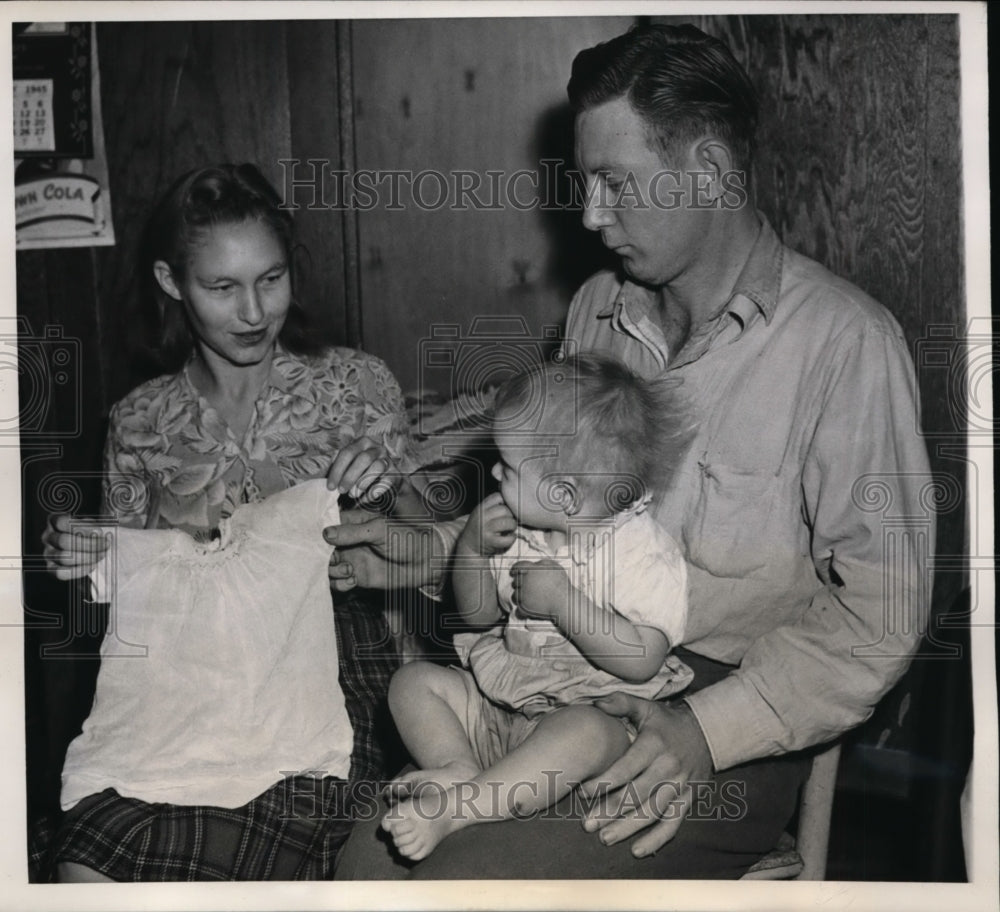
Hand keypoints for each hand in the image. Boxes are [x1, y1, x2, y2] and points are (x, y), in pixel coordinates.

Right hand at [42, 514, 110, 580]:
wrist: (88, 545)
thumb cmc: (89, 530)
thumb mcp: (90, 523)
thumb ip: (92, 526)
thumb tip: (96, 534)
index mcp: (54, 521)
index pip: (61, 522)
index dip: (82, 527)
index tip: (100, 532)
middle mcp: (48, 536)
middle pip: (64, 541)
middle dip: (89, 544)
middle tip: (105, 545)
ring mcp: (48, 553)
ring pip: (64, 558)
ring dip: (87, 557)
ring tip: (102, 555)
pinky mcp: (51, 568)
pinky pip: (61, 573)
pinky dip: (79, 571)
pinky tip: (92, 566)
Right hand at [325, 509, 438, 591]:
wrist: (423, 563)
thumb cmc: (405, 538)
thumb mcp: (379, 530)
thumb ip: (353, 532)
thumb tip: (325, 533)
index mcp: (352, 522)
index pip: (326, 523)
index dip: (316, 531)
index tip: (308, 538)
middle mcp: (347, 540)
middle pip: (321, 547)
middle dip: (319, 555)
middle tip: (332, 558)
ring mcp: (350, 558)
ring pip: (326, 566)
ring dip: (331, 570)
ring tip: (348, 569)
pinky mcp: (355, 576)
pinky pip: (337, 582)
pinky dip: (339, 583)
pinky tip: (352, 580)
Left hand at [326, 436, 396, 504]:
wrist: (386, 480)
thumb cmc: (361, 473)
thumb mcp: (348, 467)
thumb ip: (337, 469)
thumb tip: (323, 480)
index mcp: (361, 443)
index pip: (347, 453)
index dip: (337, 470)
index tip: (331, 487)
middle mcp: (376, 448)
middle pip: (364, 458)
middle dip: (350, 477)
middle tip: (342, 491)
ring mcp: (388, 459)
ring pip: (377, 467)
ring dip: (363, 482)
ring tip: (353, 494)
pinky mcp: (395, 473)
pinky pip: (386, 481)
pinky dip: (373, 492)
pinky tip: (364, 499)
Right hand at [456, 493, 515, 555]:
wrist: (469, 545)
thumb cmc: (478, 527)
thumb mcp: (480, 513)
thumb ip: (492, 505)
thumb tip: (511, 501)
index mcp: (480, 508)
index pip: (498, 496)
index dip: (506, 502)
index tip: (506, 508)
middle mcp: (482, 517)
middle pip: (505, 510)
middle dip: (511, 515)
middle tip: (510, 520)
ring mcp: (486, 530)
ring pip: (508, 522)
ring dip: (513, 525)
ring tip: (510, 528)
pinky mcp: (491, 542)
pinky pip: (508, 538)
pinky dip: (512, 538)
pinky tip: (509, 537)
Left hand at [509, 559, 569, 623]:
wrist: (564, 602)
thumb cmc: (561, 584)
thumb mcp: (554, 567)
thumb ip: (543, 563)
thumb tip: (536, 563)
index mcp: (530, 570)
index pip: (517, 567)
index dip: (514, 570)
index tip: (513, 573)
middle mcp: (523, 581)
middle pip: (515, 582)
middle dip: (519, 584)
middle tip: (528, 588)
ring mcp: (522, 595)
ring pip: (515, 596)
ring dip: (520, 597)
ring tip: (530, 599)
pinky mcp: (523, 607)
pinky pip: (517, 609)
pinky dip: (521, 611)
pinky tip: (528, 610)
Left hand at [580, 696, 712, 856]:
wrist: (706, 733)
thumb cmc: (666, 722)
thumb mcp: (646, 706)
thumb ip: (621, 703)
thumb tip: (597, 703)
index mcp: (654, 745)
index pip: (626, 768)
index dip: (604, 782)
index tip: (583, 792)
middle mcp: (668, 767)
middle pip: (636, 795)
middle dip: (609, 811)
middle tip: (586, 824)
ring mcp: (679, 786)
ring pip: (652, 813)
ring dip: (627, 829)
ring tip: (605, 838)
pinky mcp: (688, 800)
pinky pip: (672, 824)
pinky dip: (656, 840)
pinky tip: (637, 851)